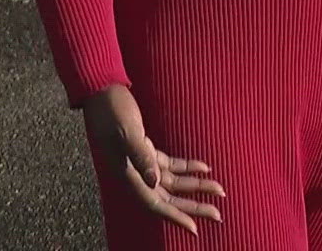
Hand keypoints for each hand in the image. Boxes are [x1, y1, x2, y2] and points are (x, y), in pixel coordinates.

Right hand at [82, 84, 223, 234]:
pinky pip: (170, 166)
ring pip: (173, 184)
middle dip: (193, 207)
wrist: (101, 93)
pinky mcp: (146, 150)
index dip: (175, 217)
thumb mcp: (127, 132)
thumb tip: (155, 183)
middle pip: (168, 199)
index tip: (195, 228)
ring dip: (195, 187)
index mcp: (128, 176)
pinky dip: (187, 168)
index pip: (155, 204)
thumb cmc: (112, 111)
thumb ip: (141, 157)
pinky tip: (205, 167)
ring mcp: (141, 164)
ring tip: (219, 191)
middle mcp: (135, 175)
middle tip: (218, 215)